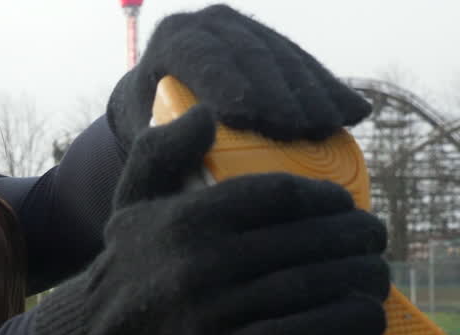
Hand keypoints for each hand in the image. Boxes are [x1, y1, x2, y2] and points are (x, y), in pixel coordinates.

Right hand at [35, 106, 388, 334]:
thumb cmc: (127, 266)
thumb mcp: (131, 202)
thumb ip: (161, 152)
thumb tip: (206, 114)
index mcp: (185, 219)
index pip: (279, 195)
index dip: (325, 197)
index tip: (342, 204)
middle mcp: (198, 263)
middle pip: (307, 240)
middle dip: (355, 238)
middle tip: (371, 240)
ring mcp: (211, 314)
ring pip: (312, 287)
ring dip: (361, 279)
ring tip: (373, 275)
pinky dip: (345, 326)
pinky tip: (364, 318)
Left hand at [108, 4, 370, 150]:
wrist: (156, 100)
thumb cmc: (147, 129)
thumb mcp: (144, 135)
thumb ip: (160, 142)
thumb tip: (195, 145)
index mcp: (173, 40)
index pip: (202, 57)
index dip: (229, 84)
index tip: (252, 118)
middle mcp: (210, 24)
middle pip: (251, 55)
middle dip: (281, 92)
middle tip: (306, 129)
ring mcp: (245, 27)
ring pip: (285, 55)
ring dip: (315, 91)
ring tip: (338, 125)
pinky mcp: (272, 39)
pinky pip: (305, 63)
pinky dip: (329, 89)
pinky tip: (355, 113)